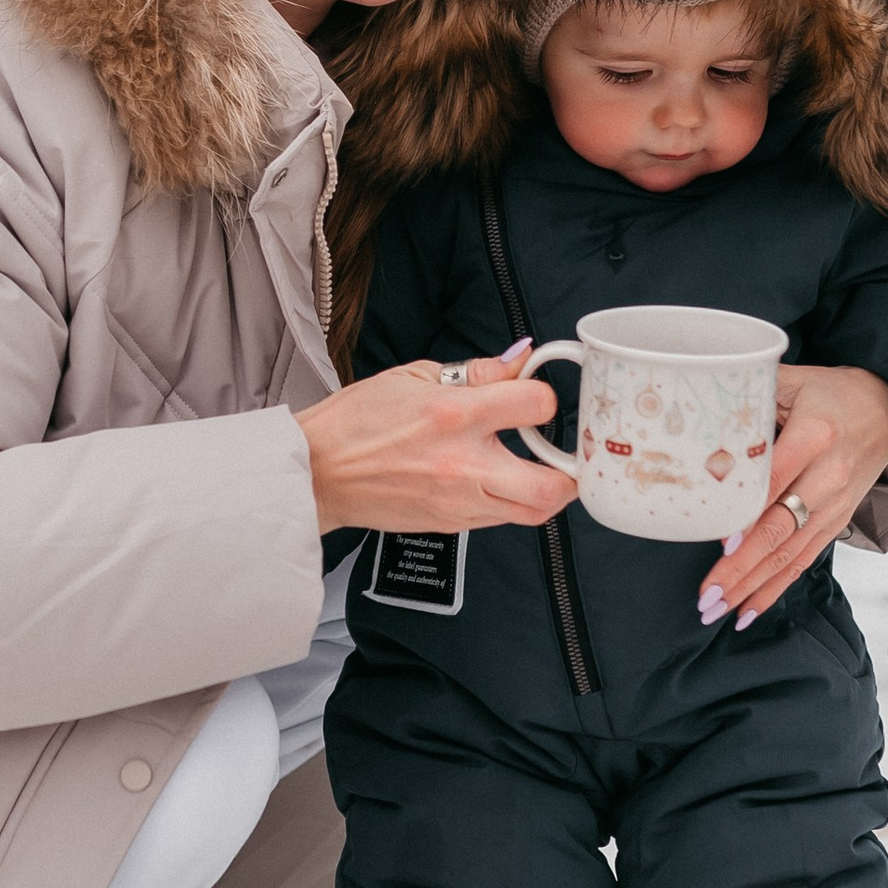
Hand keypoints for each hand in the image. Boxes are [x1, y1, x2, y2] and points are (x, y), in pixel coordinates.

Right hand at [297, 347, 576, 537]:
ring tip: (535, 469)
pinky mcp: (450, 524)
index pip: (537, 405)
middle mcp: (463, 464)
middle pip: (553, 485)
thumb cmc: (356, 423)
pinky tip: (495, 481)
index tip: (535, 398)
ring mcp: (459, 501)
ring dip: (545, 491)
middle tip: (563, 454)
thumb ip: (476, 372)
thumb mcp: (413, 376)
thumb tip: (518, 363)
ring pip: (534, 513)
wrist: (318, 471)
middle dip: (569, 470)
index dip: (545, 397)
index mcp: (454, 415)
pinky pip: (500, 520)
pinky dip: (509, 502)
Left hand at [695, 362, 887, 632]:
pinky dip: (775, 589)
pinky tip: (747, 611)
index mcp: (815, 433)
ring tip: (716, 610)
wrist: (887, 408)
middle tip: (707, 594)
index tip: (720, 543)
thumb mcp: (792, 381)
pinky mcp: (837, 521)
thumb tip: (695, 418)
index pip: (776, 479)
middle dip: (741, 567)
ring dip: (751, 586)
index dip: (749, 513)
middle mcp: (829, 475)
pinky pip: (803, 561)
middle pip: (781, 527)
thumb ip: (750, 398)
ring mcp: (835, 504)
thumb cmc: (827, 392)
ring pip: (789, 553)